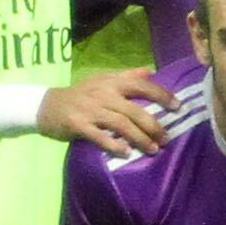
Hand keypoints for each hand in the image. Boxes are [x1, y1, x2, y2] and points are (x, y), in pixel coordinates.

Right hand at [42, 67, 175, 158]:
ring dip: (140, 138)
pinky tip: (126, 153)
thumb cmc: (81, 94)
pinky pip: (100, 136)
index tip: (177, 107)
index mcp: (111, 82)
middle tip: (166, 139)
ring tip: (153, 149)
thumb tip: (150, 71)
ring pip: (121, 125)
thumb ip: (127, 77)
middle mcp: (103, 94)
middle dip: (153, 126)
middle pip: (134, 110)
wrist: (47, 105)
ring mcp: (90, 109)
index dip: (161, 95)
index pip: (141, 85)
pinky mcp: (79, 124)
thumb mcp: (102, 80)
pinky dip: (114, 145)